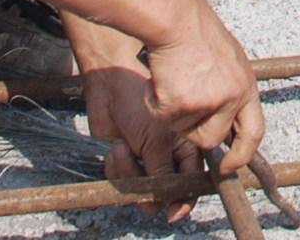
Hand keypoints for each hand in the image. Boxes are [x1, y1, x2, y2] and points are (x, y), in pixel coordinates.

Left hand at [85, 64, 209, 221]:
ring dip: (128, 172)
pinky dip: (116, 167)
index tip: (173, 213)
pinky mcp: (124, 157)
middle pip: (163, 191)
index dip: (183, 201)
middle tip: (140, 178)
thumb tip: (166, 202)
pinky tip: (116, 147)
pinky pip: (121, 178)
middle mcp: (167, 155)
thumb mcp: (156, 141)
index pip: (191, 183)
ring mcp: (145, 157)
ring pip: (140, 187)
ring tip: (123, 148)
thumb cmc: (139, 103)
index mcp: (186, 148)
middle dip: (149, 188)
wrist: (109, 86)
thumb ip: (162, 173)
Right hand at [137, 0, 264, 190]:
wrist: (175, 18)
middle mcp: (231, 98)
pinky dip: (155, 104)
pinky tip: (160, 79)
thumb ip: (231, 91)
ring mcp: (207, 102)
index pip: (253, 133)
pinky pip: (163, 119)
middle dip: (194, 130)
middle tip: (182, 104)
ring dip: (173, 114)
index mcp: (246, 87)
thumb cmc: (196, 34)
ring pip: (184, 132)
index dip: (241, 155)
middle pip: (212, 139)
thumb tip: (228, 124)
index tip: (227, 168)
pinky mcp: (181, 104)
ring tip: (174, 80)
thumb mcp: (228, 61)